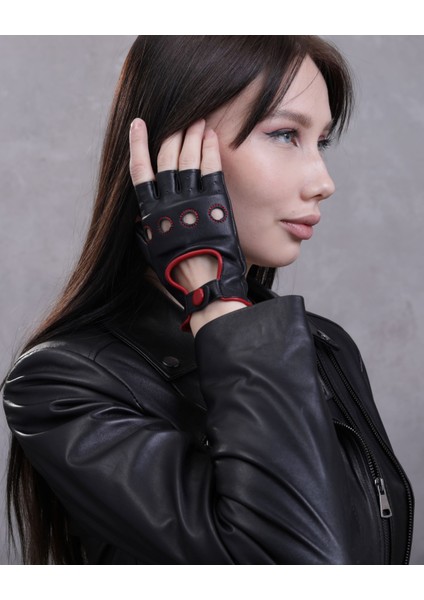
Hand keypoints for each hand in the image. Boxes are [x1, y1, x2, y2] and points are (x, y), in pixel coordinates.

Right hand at [129, 118, 250, 331]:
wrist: (205, 282)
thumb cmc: (178, 272)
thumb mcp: (154, 250)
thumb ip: (147, 230)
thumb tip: (142, 219)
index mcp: (151, 212)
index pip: (140, 170)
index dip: (138, 144)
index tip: (137, 124)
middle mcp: (169, 202)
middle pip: (167, 158)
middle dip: (173, 134)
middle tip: (181, 118)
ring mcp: (192, 200)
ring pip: (188, 159)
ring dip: (192, 136)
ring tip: (198, 119)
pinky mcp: (215, 202)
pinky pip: (211, 169)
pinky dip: (210, 150)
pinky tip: (212, 136)